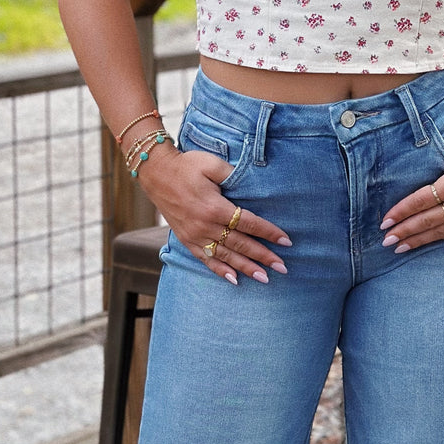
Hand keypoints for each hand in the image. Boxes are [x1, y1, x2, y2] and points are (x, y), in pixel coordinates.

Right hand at [137, 146, 290, 283]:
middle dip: (263, 256)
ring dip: (245, 268)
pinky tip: (233, 280)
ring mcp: (195, 235)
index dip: (269, 232)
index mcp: (215, 207)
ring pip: (225, 255)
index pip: (249, 224)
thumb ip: (232, 174)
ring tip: (264, 278)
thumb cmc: (187, 165)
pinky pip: (205, 259)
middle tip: (282, 267)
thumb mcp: (211, 164)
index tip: (286, 241)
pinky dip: (220, 270)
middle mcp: (205, 226)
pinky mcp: (186, 239)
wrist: (156, 173)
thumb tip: (252, 183)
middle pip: (240, 244)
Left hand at [379, 127, 443, 252]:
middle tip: (385, 241)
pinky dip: (437, 239)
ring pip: (440, 231)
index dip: (401, 212)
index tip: (385, 221)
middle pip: (426, 221)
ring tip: (399, 247)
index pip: (421, 201)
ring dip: (418, 240)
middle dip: (404, 231)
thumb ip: (440, 153)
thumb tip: (422, 164)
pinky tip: (425, 242)